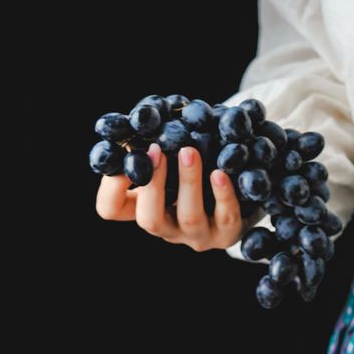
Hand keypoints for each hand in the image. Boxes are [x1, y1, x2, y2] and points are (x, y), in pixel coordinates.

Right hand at [96, 143, 243, 250]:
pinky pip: (226, 216)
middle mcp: (168, 228)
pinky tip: (220, 173)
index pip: (111, 209)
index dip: (110, 188)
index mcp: (145, 208)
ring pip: (189, 217)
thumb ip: (155, 145)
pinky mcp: (228, 234)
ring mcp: (198, 235)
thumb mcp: (171, 157)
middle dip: (153, 185)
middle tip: (157, 150)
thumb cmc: (198, 164)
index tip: (124, 156)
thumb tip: (141, 117)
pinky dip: (223, 194)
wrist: (243, 190)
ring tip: (189, 151)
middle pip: (149, 220)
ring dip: (188, 182)